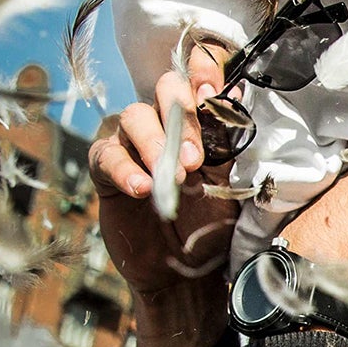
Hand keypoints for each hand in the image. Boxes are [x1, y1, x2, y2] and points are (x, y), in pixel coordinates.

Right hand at [90, 41, 238, 346]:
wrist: (187, 275)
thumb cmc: (213, 227)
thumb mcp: (231, 183)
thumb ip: (233, 142)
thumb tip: (240, 95)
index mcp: (200, 122)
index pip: (197, 78)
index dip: (201, 71)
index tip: (212, 88)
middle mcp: (165, 125)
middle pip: (165, 88)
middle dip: (183, 116)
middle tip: (198, 158)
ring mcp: (134, 145)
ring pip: (134, 116)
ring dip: (157, 143)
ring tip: (176, 177)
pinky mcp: (107, 172)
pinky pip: (107, 155)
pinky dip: (126, 168)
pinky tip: (144, 189)